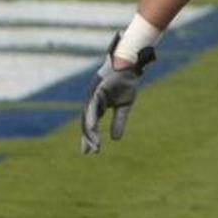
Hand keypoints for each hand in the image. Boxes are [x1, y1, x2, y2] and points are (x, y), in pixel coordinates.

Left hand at [80, 34, 155, 153]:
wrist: (130, 65)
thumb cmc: (126, 82)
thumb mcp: (124, 105)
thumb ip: (118, 121)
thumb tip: (115, 139)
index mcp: (97, 104)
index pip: (91, 123)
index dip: (90, 137)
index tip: (90, 152)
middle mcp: (92, 100)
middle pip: (87, 122)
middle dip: (88, 138)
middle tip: (90, 153)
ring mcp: (93, 94)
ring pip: (89, 116)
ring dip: (90, 130)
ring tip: (92, 144)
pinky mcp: (98, 90)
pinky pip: (93, 106)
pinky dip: (92, 118)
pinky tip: (92, 128)